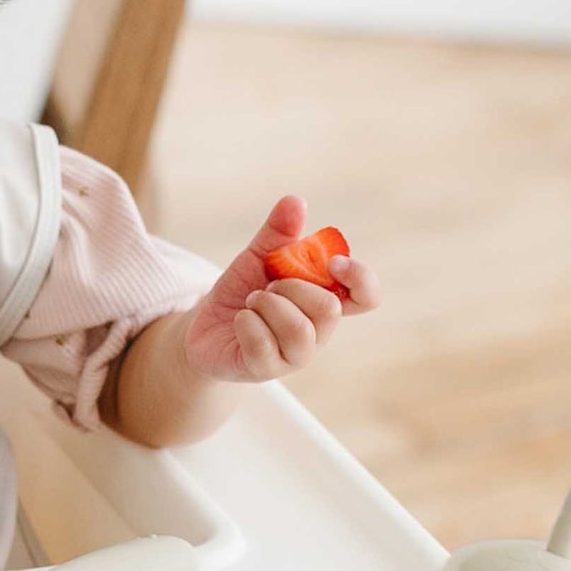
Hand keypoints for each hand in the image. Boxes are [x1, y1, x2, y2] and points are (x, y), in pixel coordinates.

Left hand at [182, 195, 380, 382]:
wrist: (204, 327)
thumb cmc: (241, 293)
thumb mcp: (257, 257)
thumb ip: (278, 232)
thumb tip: (295, 201)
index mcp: (324, 301)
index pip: (366, 297)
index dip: (359, 279)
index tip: (332, 262)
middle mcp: (317, 333)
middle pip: (328, 309)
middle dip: (291, 287)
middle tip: (267, 286)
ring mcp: (293, 356)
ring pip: (299, 329)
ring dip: (267, 305)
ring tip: (252, 302)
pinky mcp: (265, 370)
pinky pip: (263, 344)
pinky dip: (246, 322)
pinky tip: (239, 319)